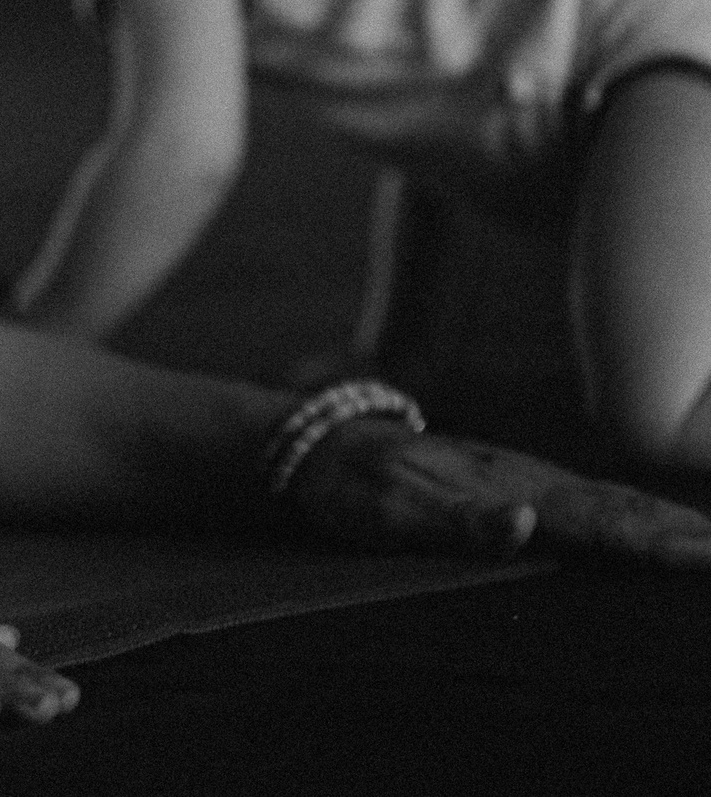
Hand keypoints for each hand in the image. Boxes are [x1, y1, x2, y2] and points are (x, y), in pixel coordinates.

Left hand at [286, 417, 710, 565]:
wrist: (313, 444)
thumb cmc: (348, 486)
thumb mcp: (388, 509)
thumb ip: (455, 521)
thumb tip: (526, 524)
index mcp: (507, 488)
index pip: (598, 521)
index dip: (659, 543)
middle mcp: (527, 481)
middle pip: (622, 509)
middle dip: (687, 535)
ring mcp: (523, 482)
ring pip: (613, 503)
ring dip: (672, 525)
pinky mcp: (514, 490)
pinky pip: (590, 505)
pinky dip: (638, 518)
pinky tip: (663, 532)